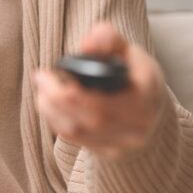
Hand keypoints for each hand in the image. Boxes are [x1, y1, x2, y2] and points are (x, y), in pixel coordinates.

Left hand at [33, 21, 165, 160]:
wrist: (151, 109)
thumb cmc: (135, 75)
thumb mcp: (128, 51)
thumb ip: (108, 40)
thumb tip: (88, 45)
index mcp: (146, 96)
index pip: (103, 104)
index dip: (69, 92)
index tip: (48, 72)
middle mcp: (139, 125)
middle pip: (89, 119)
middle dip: (56, 98)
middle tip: (40, 78)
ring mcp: (125, 143)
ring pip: (79, 132)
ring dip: (52, 110)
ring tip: (42, 90)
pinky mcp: (111, 153)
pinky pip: (76, 140)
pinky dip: (57, 121)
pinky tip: (49, 105)